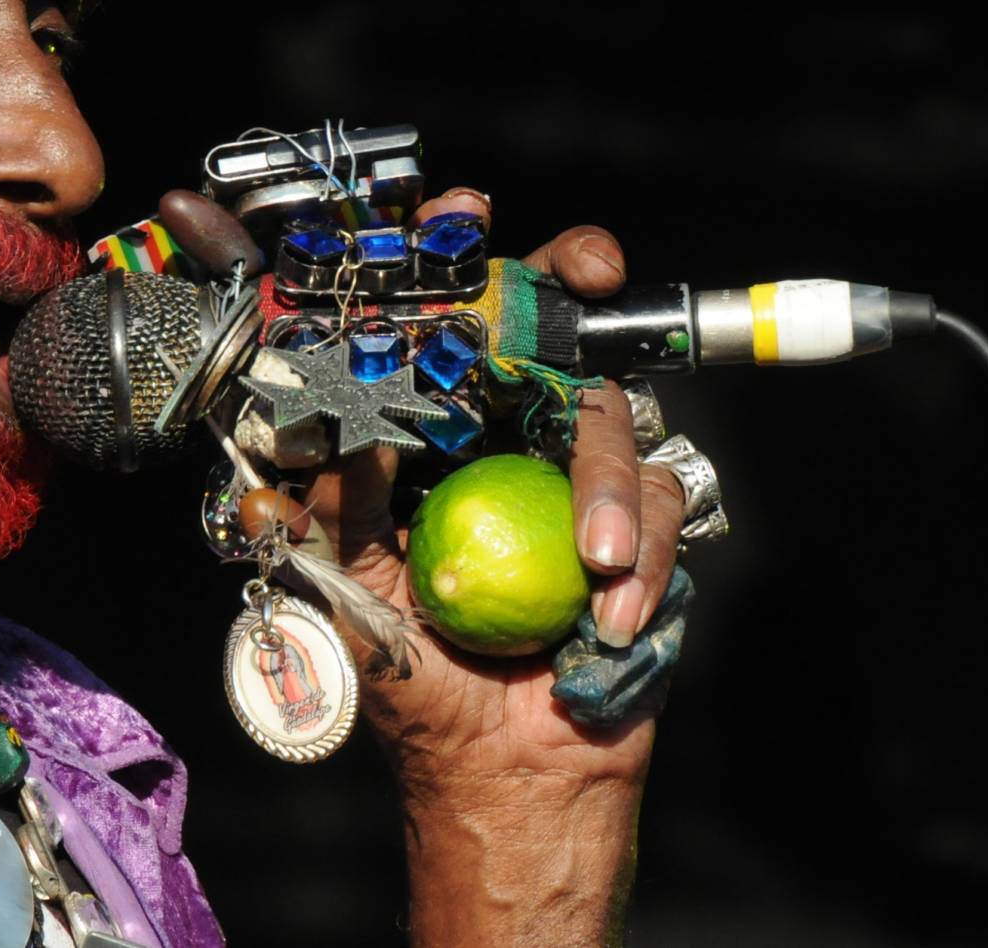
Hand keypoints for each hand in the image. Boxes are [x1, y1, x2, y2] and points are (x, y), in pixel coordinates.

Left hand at [159, 188, 689, 945]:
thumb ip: (329, 501)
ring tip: (594, 561)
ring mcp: (576, 471)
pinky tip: (607, 614)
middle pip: (545, 320)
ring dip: (605, 480)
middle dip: (567, 275)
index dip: (448, 258)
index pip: (436, 321)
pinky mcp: (640, 522)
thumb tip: (327, 420)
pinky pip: (661, 499)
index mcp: (426, 431)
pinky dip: (641, 556)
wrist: (503, 772)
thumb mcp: (345, 584)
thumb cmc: (412, 677)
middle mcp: (503, 433)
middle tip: (584, 267)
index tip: (463, 214)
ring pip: (606, 411)